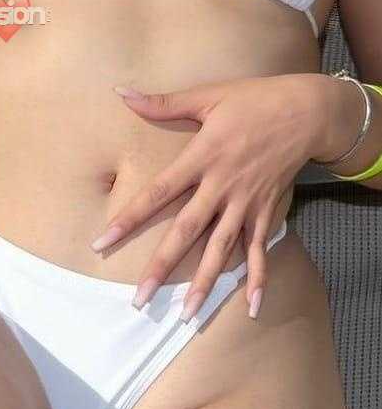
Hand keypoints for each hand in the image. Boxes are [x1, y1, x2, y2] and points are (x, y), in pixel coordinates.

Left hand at [90, 73, 360, 319]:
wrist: (307, 111)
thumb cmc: (252, 100)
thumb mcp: (206, 96)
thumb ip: (162, 103)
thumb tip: (120, 93)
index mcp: (201, 158)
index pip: (157, 193)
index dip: (129, 218)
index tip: (103, 242)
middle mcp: (222, 186)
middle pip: (185, 232)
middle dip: (161, 267)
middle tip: (138, 300)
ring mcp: (246, 202)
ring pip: (221, 249)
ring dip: (205, 283)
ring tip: (186, 315)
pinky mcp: (268, 211)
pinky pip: (260, 250)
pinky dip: (258, 278)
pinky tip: (252, 307)